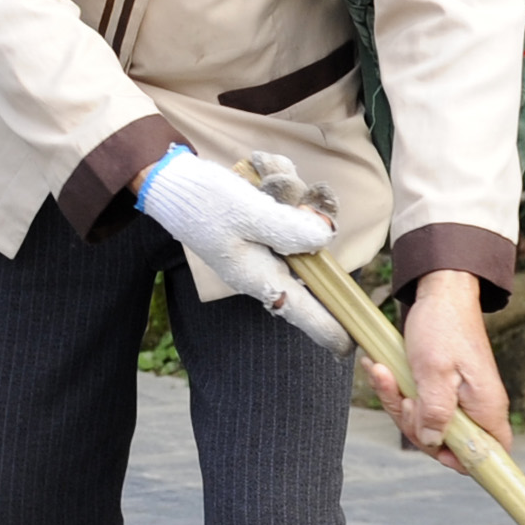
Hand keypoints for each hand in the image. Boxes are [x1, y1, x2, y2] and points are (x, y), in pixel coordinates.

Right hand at [132, 148, 338, 335]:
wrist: (172, 183)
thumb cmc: (205, 203)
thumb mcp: (250, 213)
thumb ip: (290, 230)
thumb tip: (325, 238)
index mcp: (258, 277)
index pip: (301, 311)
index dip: (328, 327)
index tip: (351, 347)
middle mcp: (262, 270)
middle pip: (310, 265)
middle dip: (310, 229)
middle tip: (296, 198)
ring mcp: (261, 252)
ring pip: (299, 235)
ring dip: (293, 203)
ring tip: (270, 180)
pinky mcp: (259, 232)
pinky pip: (284, 218)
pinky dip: (282, 194)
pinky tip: (265, 177)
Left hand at [368, 271, 510, 468]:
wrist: (440, 291)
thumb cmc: (442, 327)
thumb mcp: (434, 373)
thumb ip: (435, 412)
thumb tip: (432, 441)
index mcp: (486, 408)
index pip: (490, 454)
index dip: (461, 460)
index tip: (433, 446)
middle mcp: (477, 407)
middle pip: (445, 441)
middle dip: (414, 423)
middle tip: (404, 395)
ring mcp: (458, 398)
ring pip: (425, 422)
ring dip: (398, 400)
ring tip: (382, 372)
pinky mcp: (441, 388)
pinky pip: (418, 402)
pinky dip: (396, 388)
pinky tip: (380, 369)